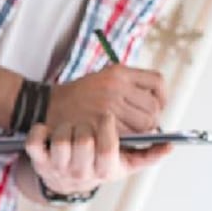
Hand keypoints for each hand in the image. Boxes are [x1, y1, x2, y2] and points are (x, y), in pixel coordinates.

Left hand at [25, 114, 171, 195]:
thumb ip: (147, 155)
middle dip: (86, 124)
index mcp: (103, 170)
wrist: (64, 178)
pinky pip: (34, 143)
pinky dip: (38, 131)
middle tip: (87, 121)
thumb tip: (169, 146)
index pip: (107, 150)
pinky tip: (46, 129)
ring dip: (64, 127)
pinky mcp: (38, 160)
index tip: (106, 115)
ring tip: (69, 126)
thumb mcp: (123, 164)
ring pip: (60, 140)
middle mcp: (81, 172)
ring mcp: (58, 167)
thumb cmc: (97, 163)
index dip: (107, 129)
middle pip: (84, 141)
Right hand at [47, 65, 165, 134]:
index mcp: (118, 72)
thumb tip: (157, 103)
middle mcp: (116, 85)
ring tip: (129, 129)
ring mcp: (110, 104)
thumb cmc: (78, 96)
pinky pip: (131, 135)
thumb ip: (128, 86)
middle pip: (154, 107)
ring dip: (142, 131)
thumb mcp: (103, 78)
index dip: (162, 96)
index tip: (157, 104)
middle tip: (142, 122)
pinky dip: (129, 138)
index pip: (157, 81)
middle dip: (152, 118)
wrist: (49, 106)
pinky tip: (118, 135)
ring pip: (145, 124)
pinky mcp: (104, 122)